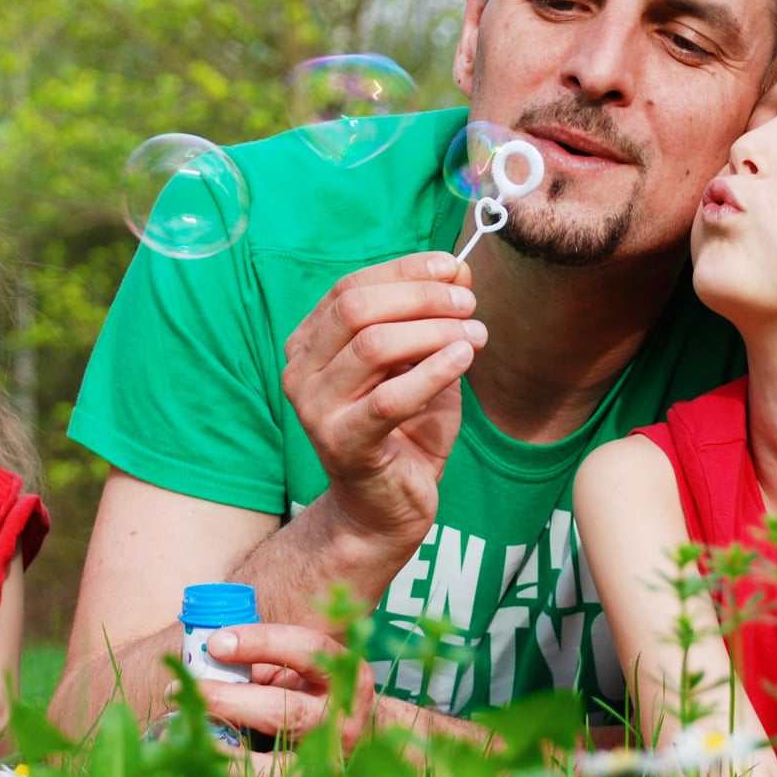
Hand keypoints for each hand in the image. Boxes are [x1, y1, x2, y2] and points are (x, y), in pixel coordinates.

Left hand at [183, 623, 374, 760]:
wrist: (361, 734)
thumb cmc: (315, 690)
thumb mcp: (298, 667)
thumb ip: (261, 661)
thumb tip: (206, 656)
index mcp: (344, 673)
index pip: (306, 649)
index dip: (260, 643)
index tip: (215, 643)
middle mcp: (343, 717)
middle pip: (287, 710)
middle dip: (230, 699)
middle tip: (185, 689)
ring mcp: (328, 757)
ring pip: (275, 757)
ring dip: (225, 743)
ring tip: (184, 727)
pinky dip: (231, 770)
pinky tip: (201, 756)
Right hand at [281, 252, 483, 548]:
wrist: (385, 508)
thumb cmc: (404, 430)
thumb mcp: (421, 362)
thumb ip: (433, 316)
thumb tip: (458, 268)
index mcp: (310, 343)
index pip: (351, 287)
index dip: (405, 271)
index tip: (454, 268)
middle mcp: (301, 371)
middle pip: (357, 309)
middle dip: (421, 298)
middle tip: (468, 305)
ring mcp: (315, 409)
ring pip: (373, 347)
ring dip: (434, 332)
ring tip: (476, 335)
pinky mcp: (342, 444)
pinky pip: (389, 399)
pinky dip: (432, 372)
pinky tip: (464, 359)